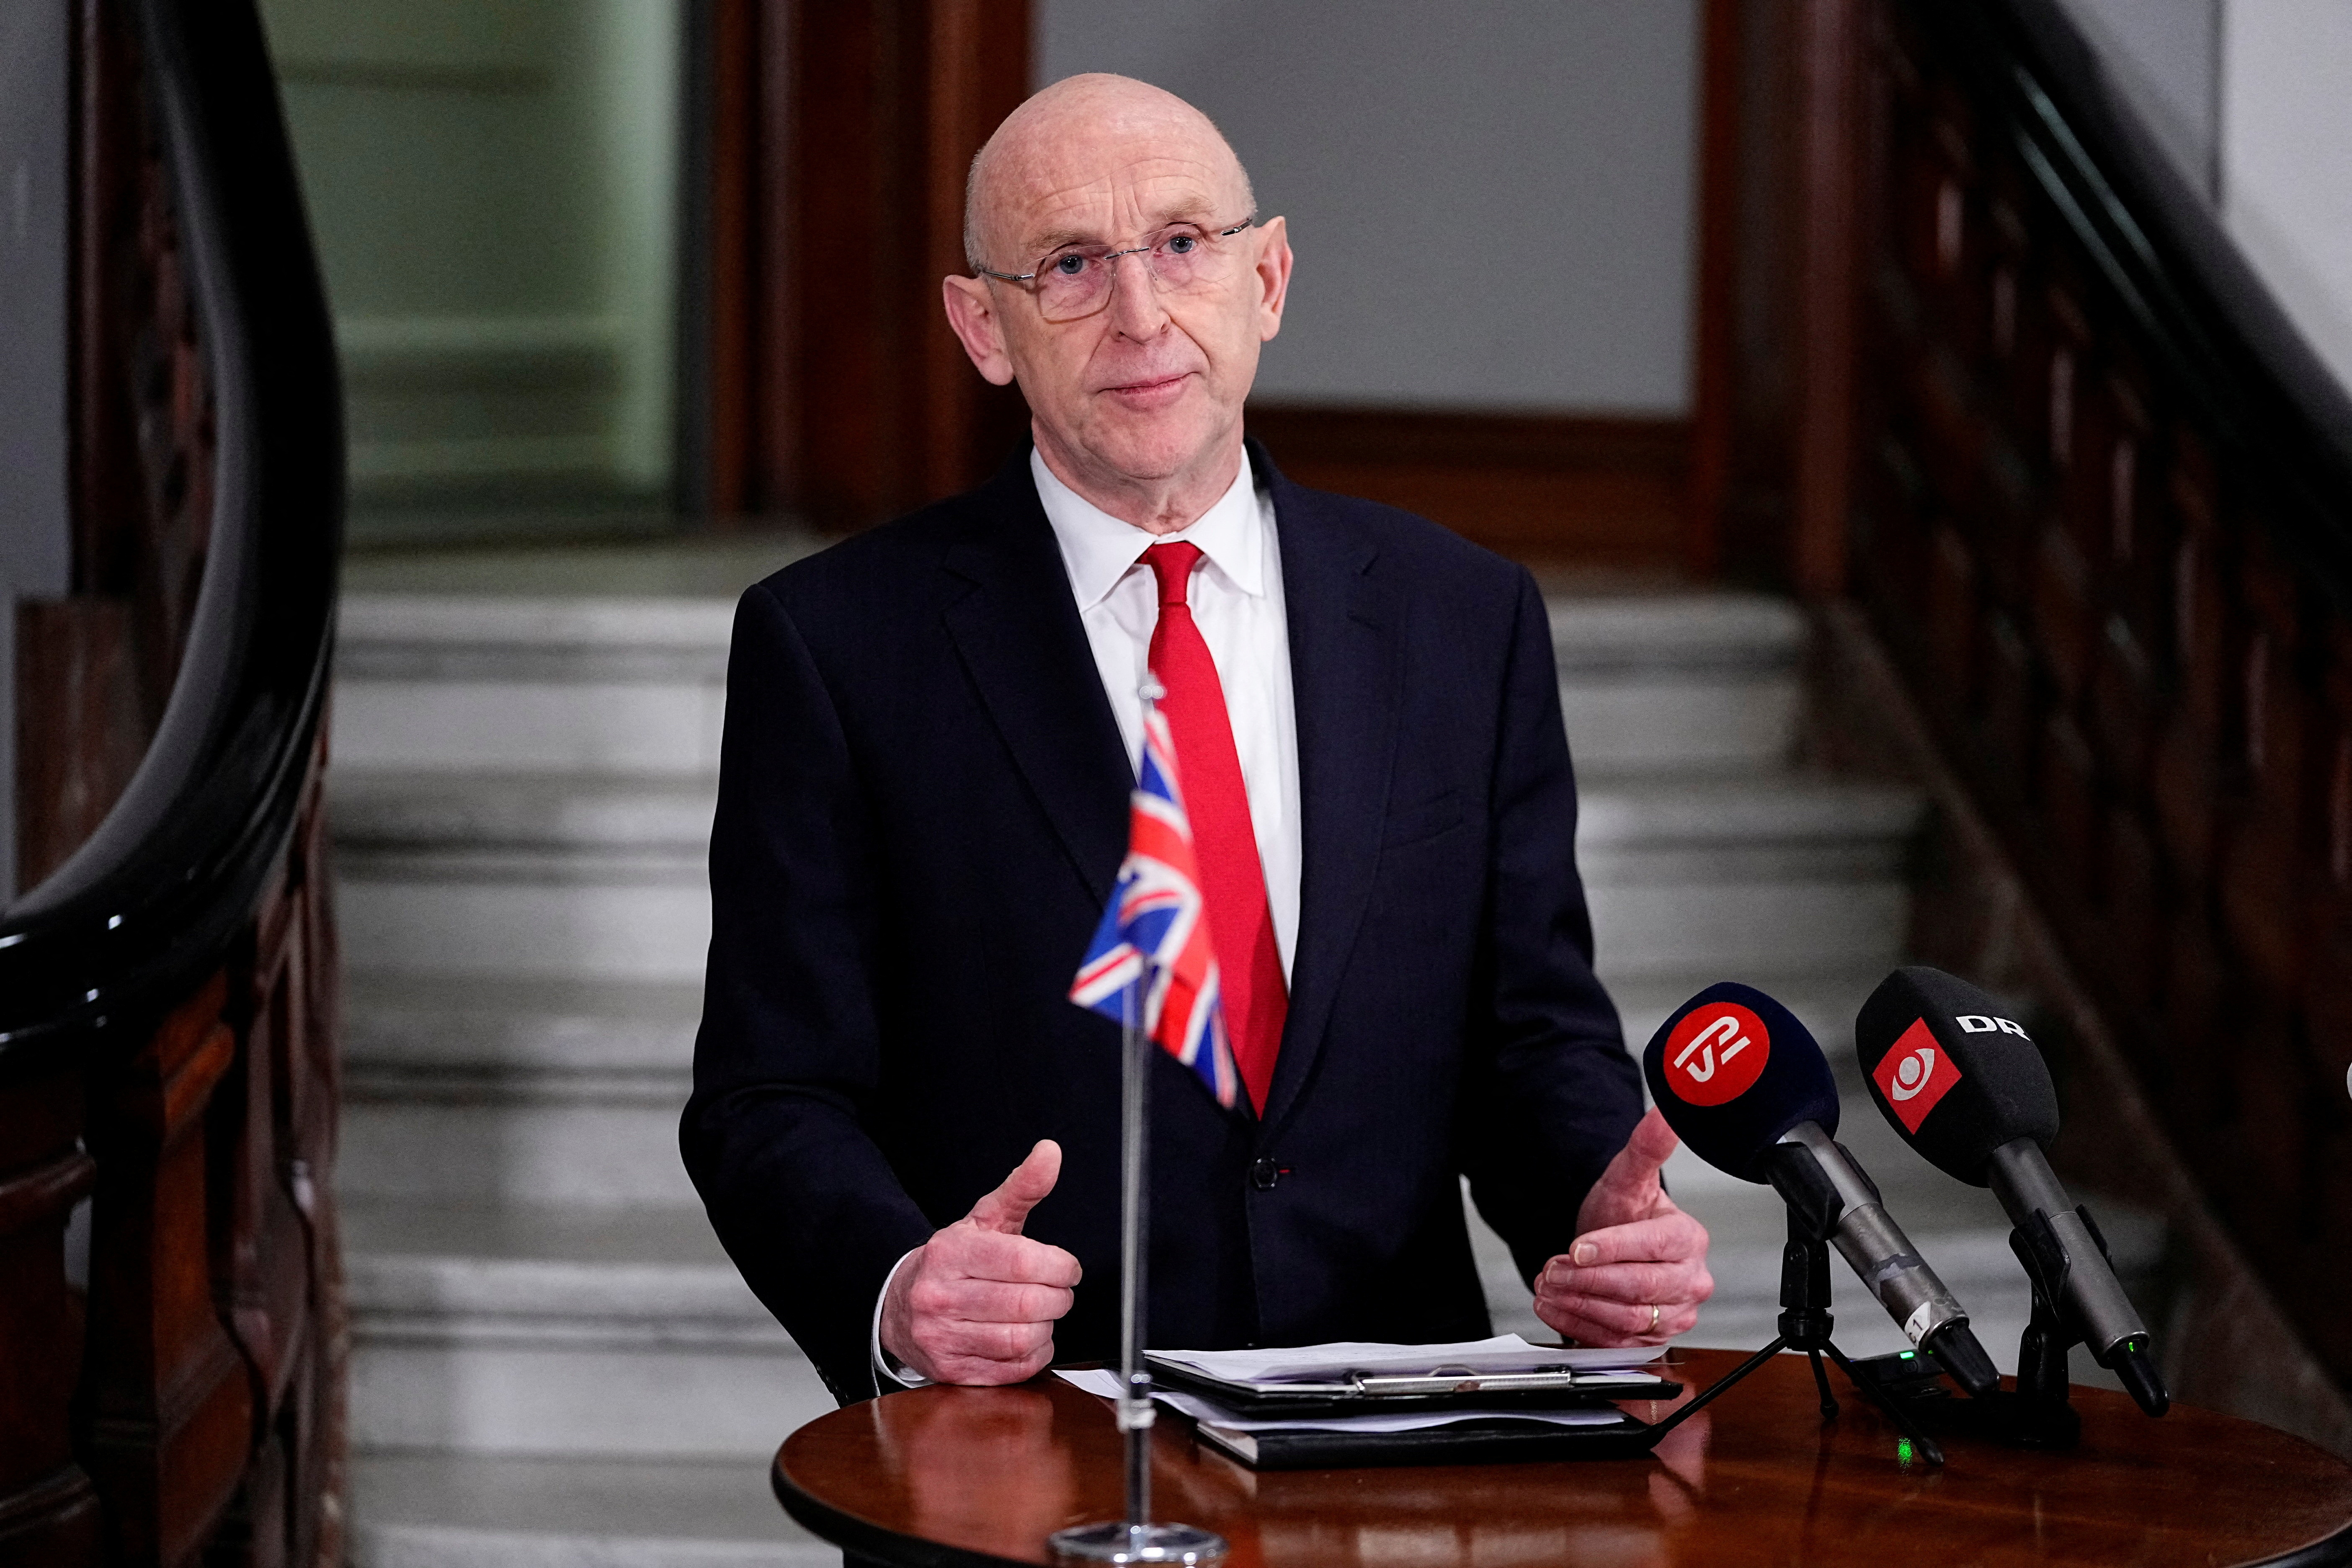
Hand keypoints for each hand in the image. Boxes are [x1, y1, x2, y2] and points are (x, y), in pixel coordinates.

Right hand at [881, 1140, 1082, 1383]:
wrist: (900, 1306)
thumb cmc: (953, 1261)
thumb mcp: (984, 1218)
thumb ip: (1022, 1187)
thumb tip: (1050, 1152)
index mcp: (950, 1252)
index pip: (1022, 1262)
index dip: (1060, 1267)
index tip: (1068, 1268)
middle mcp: (940, 1295)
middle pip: (1026, 1304)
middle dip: (1059, 1298)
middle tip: (1060, 1291)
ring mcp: (942, 1337)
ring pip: (1021, 1339)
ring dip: (1047, 1327)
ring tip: (1043, 1313)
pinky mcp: (950, 1370)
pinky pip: (1012, 1369)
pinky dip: (1034, 1355)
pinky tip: (1030, 1337)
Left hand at [1533, 1107, 1712, 1345]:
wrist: (1612, 1244)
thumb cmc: (1624, 1212)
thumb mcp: (1628, 1177)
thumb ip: (1646, 1147)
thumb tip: (1664, 1113)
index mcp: (1689, 1240)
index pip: (1653, 1247)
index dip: (1612, 1249)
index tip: (1577, 1247)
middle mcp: (1689, 1282)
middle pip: (1640, 1289)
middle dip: (1589, 1280)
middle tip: (1552, 1268)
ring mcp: (1673, 1315)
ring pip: (1627, 1319)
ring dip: (1579, 1304)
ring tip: (1546, 1285)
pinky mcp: (1650, 1340)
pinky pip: (1615, 1342)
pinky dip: (1578, 1326)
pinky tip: (1553, 1307)